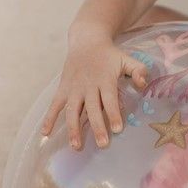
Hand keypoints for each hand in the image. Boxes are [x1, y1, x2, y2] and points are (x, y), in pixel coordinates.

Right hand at [41, 32, 148, 149]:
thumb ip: (138, 71)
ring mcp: (73, 89)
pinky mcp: (62, 89)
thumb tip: (143, 84)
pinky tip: (45, 134)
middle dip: (97, 126)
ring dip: (73, 128)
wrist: (86, 41)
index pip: (109, 99)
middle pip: (92, 109)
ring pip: (72, 111)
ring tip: (76, 146)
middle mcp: (88, 85)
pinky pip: (54, 105)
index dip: (113, 113)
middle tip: (102, 144)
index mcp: (105, 79)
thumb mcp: (127, 59)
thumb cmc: (109, 55)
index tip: (118, 129)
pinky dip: (49, 118)